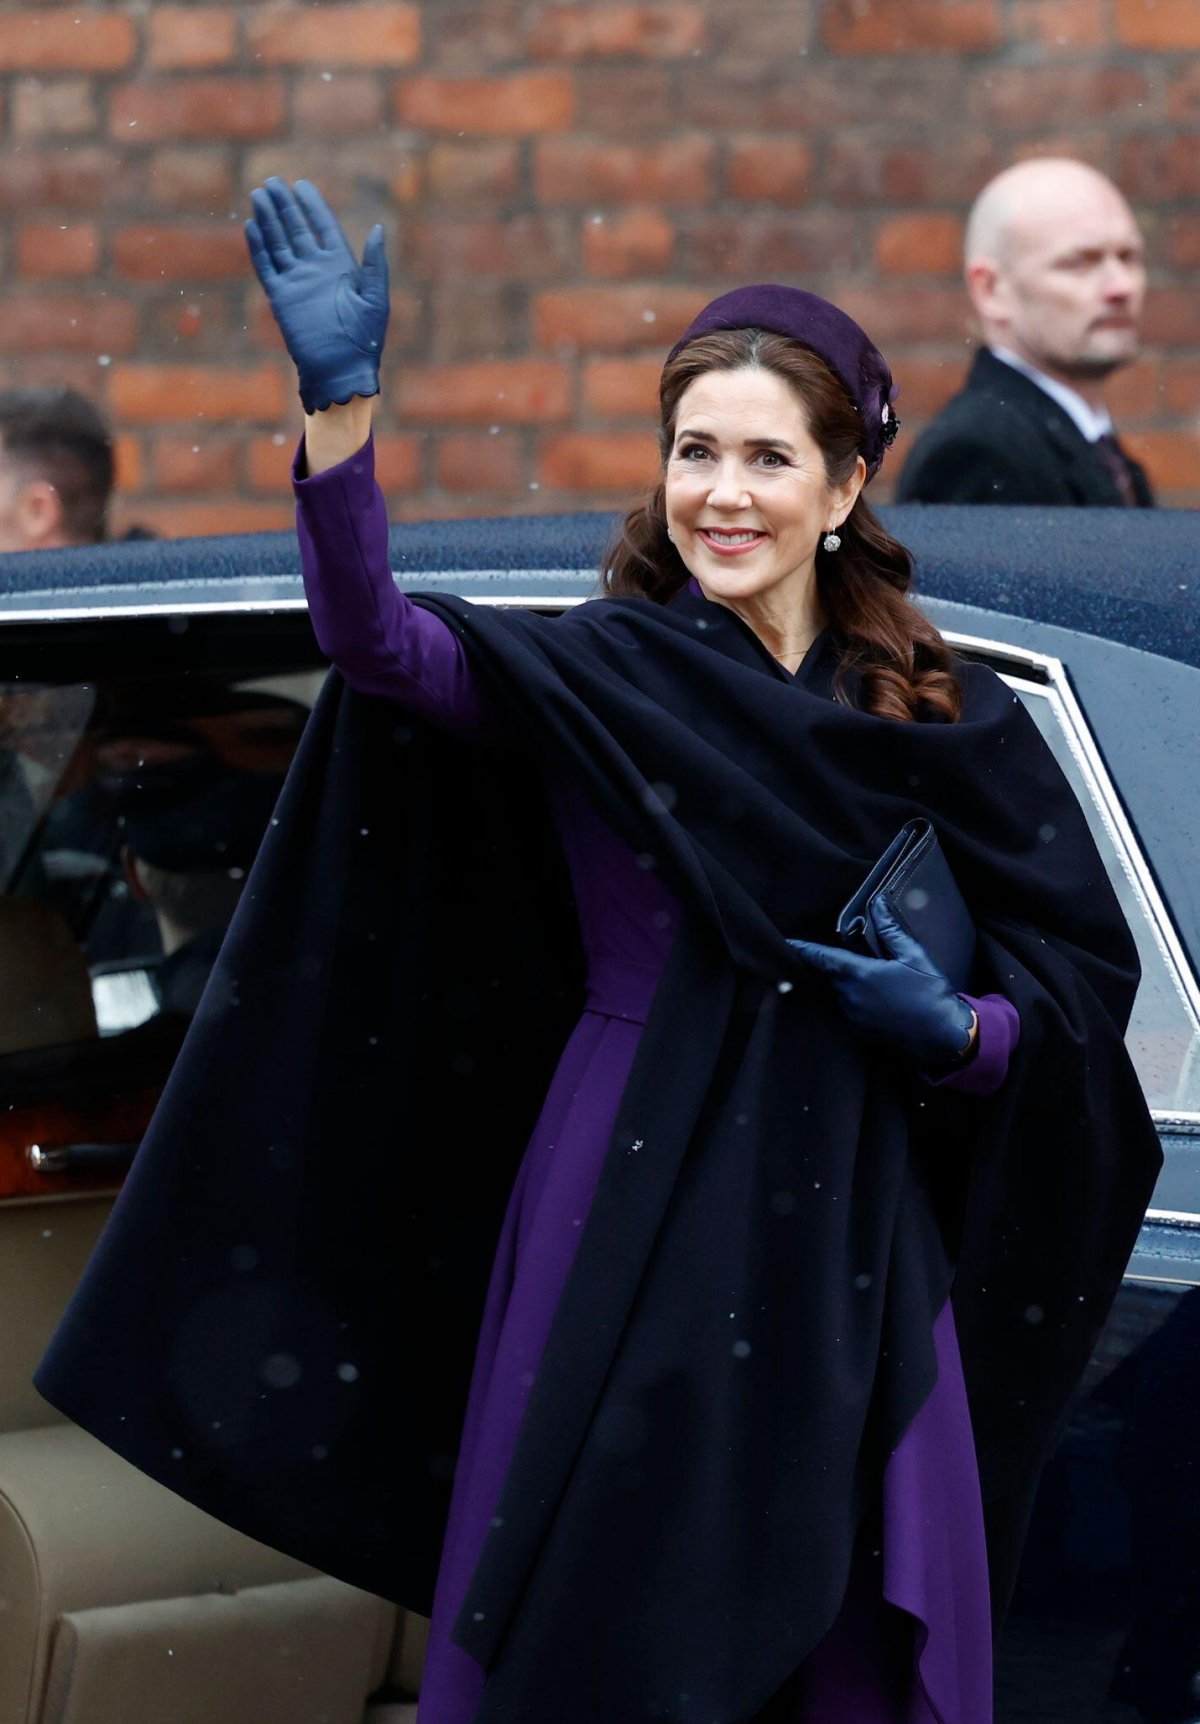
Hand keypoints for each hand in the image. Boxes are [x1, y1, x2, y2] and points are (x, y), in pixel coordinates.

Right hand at [245, 178, 388, 413]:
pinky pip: (267, 267)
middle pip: (297, 229)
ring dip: (269, 220)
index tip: (302, 185)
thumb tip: (377, 229)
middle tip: (272, 182)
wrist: (341, 371)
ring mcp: (297, 283)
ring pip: (279, 243)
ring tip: (259, 194)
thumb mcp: (375, 299)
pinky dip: (259, 248)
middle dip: (285, 206)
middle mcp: (317, 270)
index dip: (312, 205)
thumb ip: (375, 264)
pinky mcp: (281, 298)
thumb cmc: (364, 340)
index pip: (323, 227)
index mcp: (341, 266)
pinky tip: (251, 226)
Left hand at [787, 897, 976, 1065]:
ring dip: (836, 982)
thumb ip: (890, 929)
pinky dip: (846, 998)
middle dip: (823, 964)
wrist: (943, 1034)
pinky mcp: (858, 1031)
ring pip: (833, 993)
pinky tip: (863, 994)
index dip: (803, 949)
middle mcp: (849, 996)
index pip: (821, 958)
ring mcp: (851, 1016)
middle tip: (824, 953)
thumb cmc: (930, 993)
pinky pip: (843, 1009)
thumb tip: (878, 904)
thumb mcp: (913, 955)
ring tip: (851, 973)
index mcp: (859, 975)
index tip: (788, 942)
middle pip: (825, 975)